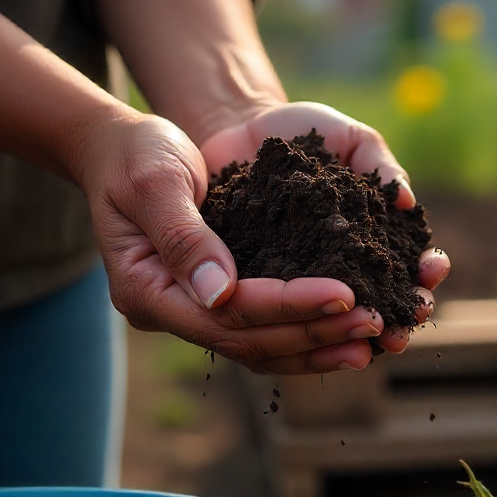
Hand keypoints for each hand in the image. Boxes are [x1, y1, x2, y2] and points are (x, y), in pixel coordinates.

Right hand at [78, 113, 394, 373]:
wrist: (122, 149)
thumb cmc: (136, 154)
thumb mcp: (155, 182)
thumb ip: (184, 236)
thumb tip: (220, 295)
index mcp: (145, 291)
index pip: (227, 314)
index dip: (288, 306)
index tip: (344, 293)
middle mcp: (167, 313)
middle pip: (248, 340)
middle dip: (313, 332)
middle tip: (374, 323)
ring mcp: (190, 311)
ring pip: (258, 347)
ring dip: (316, 346)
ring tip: (370, 341)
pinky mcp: (214, 301)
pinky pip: (262, 329)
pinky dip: (304, 331)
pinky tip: (346, 331)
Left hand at [198, 100, 450, 351]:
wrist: (240, 130)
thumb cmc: (303, 133)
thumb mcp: (348, 138)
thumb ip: (379, 164)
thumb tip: (407, 201)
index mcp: (373, 235)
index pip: (409, 261)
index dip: (425, 271)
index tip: (432, 272)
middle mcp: (343, 266)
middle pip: (380, 301)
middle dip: (397, 318)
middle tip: (404, 329)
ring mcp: (304, 280)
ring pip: (335, 320)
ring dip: (354, 338)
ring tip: (369, 348)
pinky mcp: (262, 285)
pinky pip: (281, 314)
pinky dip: (299, 331)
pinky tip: (314, 343)